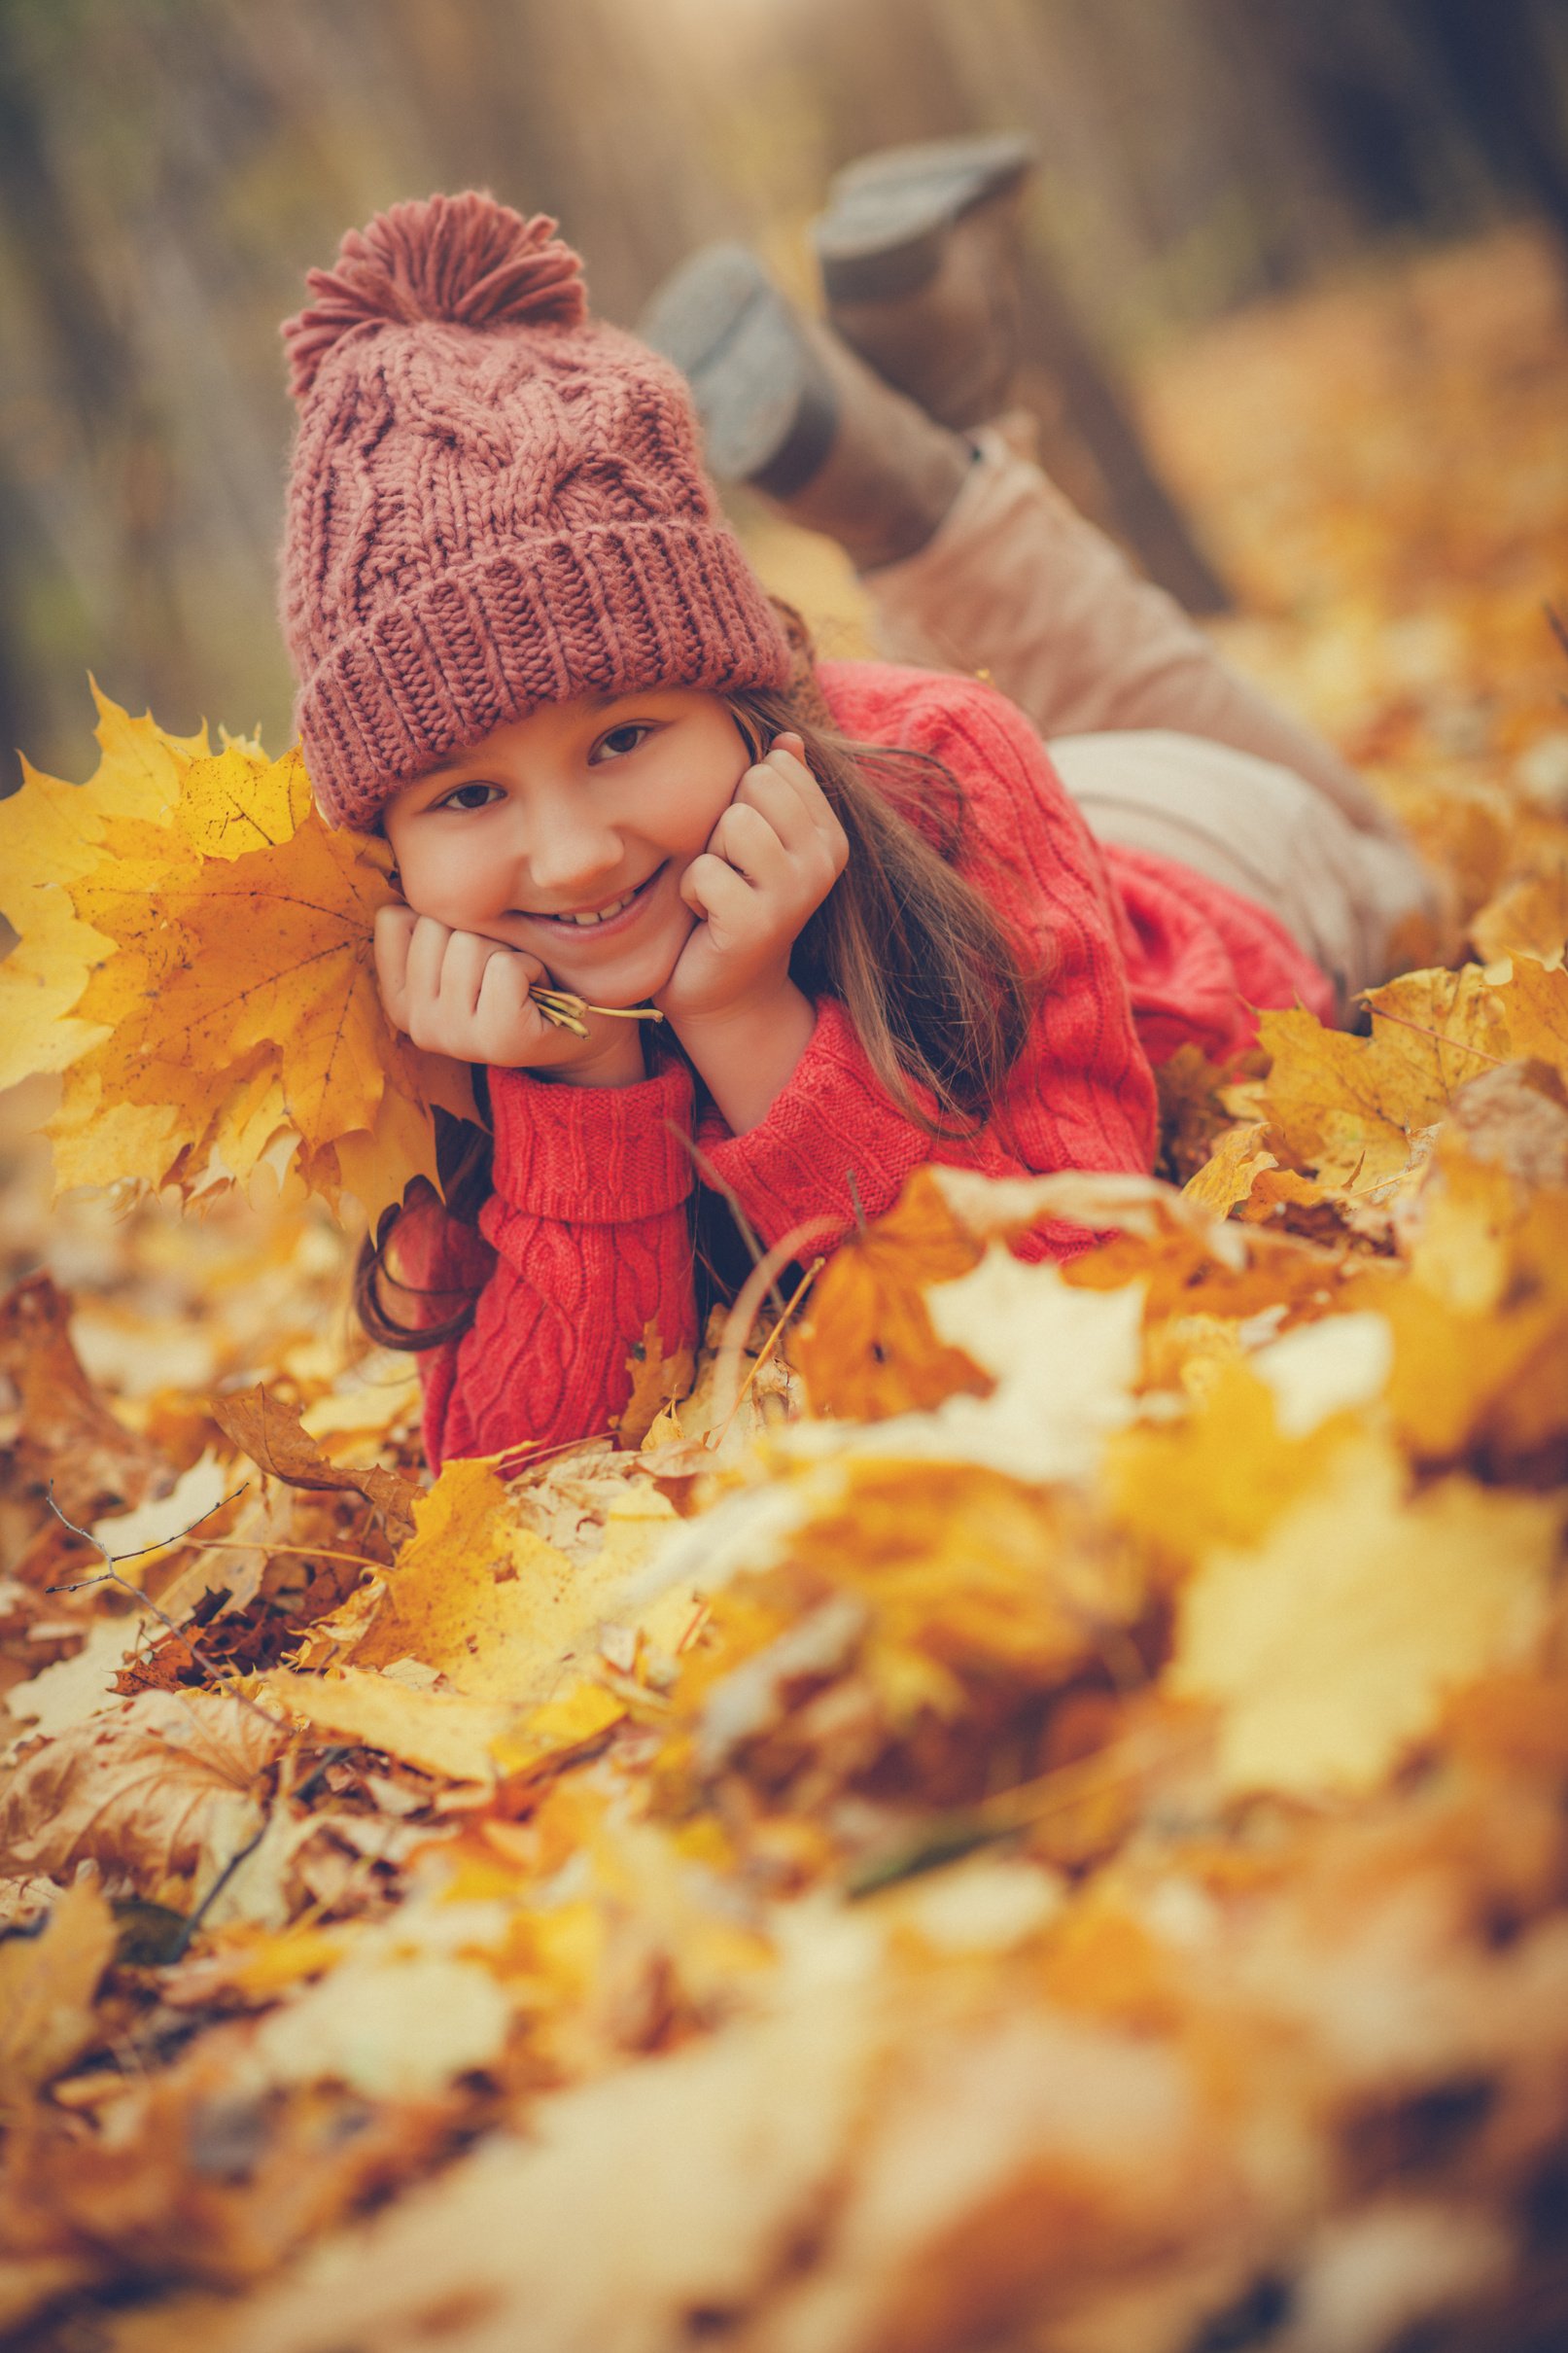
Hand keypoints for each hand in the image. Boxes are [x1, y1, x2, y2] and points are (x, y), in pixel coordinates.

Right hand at [374, 907, 645, 1086]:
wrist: (577, 1032)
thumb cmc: (515, 979)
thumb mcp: (456, 948)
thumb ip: (424, 920)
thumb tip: (414, 868)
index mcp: (399, 1001)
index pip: (393, 918)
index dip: (442, 920)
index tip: (467, 954)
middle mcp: (419, 1025)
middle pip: (435, 926)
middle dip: (479, 934)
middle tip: (501, 971)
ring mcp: (456, 1037)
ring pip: (469, 944)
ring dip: (507, 951)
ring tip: (520, 983)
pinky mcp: (499, 1038)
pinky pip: (505, 967)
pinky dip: (530, 968)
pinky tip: (537, 994)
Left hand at [654, 733, 847, 1032]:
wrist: (727, 990)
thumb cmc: (736, 903)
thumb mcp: (761, 840)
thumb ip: (780, 788)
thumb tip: (788, 736)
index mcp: (830, 835)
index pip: (776, 765)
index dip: (744, 801)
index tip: (747, 850)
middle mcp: (823, 862)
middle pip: (755, 784)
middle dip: (726, 823)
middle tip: (731, 870)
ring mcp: (795, 894)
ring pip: (733, 822)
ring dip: (710, 856)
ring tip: (721, 891)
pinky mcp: (756, 924)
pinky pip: (704, 871)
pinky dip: (693, 894)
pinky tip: (708, 919)